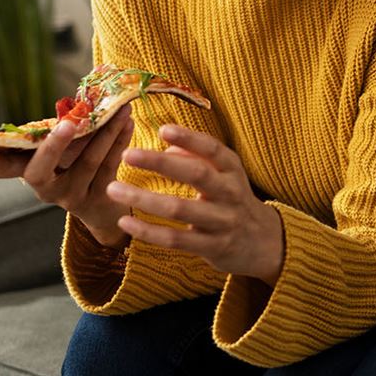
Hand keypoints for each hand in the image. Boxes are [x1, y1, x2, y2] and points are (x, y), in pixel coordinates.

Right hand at [0, 107, 134, 247]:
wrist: (104, 208)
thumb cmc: (76, 167)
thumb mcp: (63, 152)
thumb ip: (59, 132)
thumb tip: (78, 97)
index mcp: (29, 172)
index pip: (2, 170)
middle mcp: (44, 189)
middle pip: (38, 171)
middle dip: (52, 146)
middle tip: (66, 124)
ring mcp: (70, 197)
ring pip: (86, 162)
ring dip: (105, 132)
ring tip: (121, 109)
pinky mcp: (96, 201)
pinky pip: (109, 167)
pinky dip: (119, 142)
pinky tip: (127, 123)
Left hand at [107, 125, 286, 284]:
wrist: (262, 242)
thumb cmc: (233, 199)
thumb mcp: (225, 174)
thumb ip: (198, 157)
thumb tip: (165, 149)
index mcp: (233, 170)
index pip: (213, 149)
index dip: (189, 139)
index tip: (163, 128)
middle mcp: (230, 193)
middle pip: (196, 174)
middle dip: (159, 164)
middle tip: (127, 154)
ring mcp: (222, 221)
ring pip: (179, 209)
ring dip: (143, 198)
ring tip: (113, 188)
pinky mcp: (211, 246)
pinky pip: (175, 239)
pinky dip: (148, 231)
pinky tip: (125, 221)